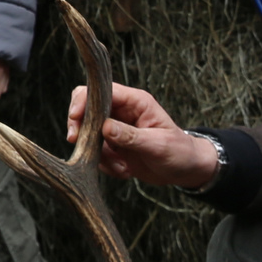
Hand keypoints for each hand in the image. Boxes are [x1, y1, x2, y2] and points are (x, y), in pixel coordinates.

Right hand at [65, 82, 222, 190]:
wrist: (187, 170)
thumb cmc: (179, 152)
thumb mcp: (158, 144)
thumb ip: (130, 136)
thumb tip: (105, 127)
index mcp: (135, 102)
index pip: (99, 91)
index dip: (83, 101)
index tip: (75, 119)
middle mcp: (122, 112)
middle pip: (86, 108)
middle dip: (80, 127)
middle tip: (77, 142)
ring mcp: (115, 129)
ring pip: (88, 135)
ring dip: (98, 154)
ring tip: (121, 167)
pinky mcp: (113, 146)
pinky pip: (96, 153)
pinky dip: (106, 165)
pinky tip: (125, 171)